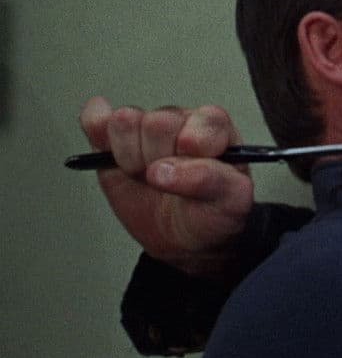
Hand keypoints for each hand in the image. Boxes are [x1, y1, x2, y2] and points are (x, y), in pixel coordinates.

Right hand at [79, 96, 254, 280]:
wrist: (184, 238)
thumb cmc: (213, 212)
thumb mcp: (230, 202)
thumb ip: (211, 179)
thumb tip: (165, 169)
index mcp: (216, 129)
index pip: (203, 118)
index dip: (192, 146)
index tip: (188, 171)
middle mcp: (180, 121)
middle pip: (157, 121)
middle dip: (159, 159)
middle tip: (166, 182)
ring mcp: (144, 128)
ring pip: (125, 121)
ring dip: (130, 158)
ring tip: (145, 177)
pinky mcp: (112, 139)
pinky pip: (95, 120)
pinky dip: (97, 134)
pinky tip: (111, 158)